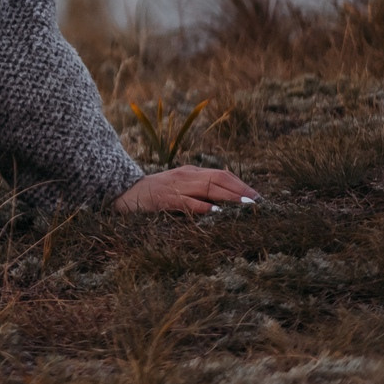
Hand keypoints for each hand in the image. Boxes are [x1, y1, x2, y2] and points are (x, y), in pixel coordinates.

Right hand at [113, 165, 257, 213]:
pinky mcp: (167, 199)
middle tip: (258, 201)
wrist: (125, 192)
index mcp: (190, 172)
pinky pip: (188, 202)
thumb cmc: (155, 193)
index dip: (240, 184)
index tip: (256, 196)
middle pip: (219, 178)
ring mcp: (176, 186)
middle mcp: (186, 175)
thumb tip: (225, 202)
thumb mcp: (180, 186)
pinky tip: (216, 212)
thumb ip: (199, 190)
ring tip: (246, 204)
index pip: (221, 174)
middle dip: (241, 189)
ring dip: (229, 196)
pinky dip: (203, 206)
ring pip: (208, 188)